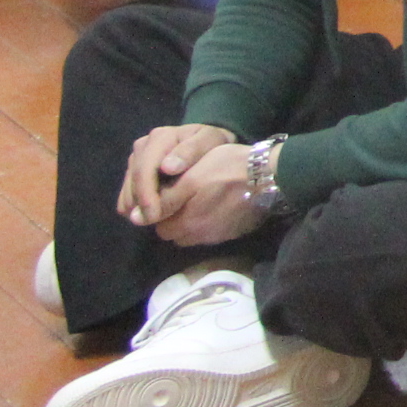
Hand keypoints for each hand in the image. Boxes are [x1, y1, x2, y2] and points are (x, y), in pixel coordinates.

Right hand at [120, 124, 235, 227]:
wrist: (208, 145)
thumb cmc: (211, 145)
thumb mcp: (210, 142)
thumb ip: (191, 151)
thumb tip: (167, 168)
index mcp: (160, 138)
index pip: (144, 170)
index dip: (146, 195)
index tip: (154, 216)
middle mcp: (143, 147)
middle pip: (133, 183)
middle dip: (141, 205)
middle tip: (153, 223)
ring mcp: (135, 160)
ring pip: (127, 192)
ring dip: (138, 207)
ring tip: (160, 216)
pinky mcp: (132, 174)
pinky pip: (125, 198)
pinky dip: (136, 208)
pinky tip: (155, 212)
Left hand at [149, 140, 276, 248]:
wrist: (271, 175)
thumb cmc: (227, 169)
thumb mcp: (191, 178)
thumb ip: (164, 200)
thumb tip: (135, 218)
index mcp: (185, 223)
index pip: (156, 223)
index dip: (160, 206)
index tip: (170, 189)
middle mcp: (198, 237)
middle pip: (174, 230)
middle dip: (174, 215)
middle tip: (185, 193)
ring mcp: (217, 237)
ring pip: (191, 232)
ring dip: (191, 219)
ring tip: (202, 198)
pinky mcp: (232, 233)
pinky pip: (210, 231)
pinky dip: (210, 220)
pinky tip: (218, 204)